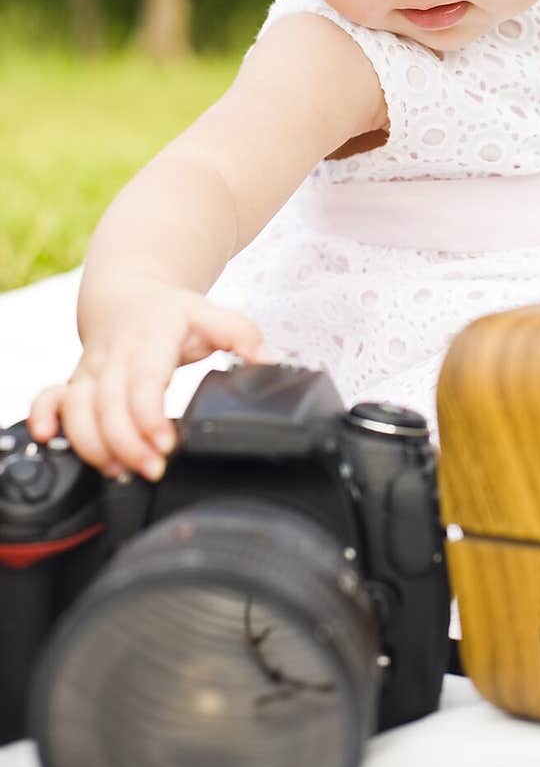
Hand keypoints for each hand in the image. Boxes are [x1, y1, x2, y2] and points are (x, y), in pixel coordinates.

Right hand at [27, 283, 267, 481]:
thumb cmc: (172, 312)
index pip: (143, 380)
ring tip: (119, 472)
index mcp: (150, 336)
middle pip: (108, 404)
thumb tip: (267, 363)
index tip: (166, 444)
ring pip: (77, 409)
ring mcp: (91, 368)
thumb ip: (243, 335)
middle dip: (126, 444)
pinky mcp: (75, 381)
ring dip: (92, 445)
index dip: (149, 416)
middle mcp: (115, 354)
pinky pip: (49, 398)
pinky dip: (45, 419)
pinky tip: (50, 438)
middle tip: (152, 470)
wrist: (129, 295)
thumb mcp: (213, 314)